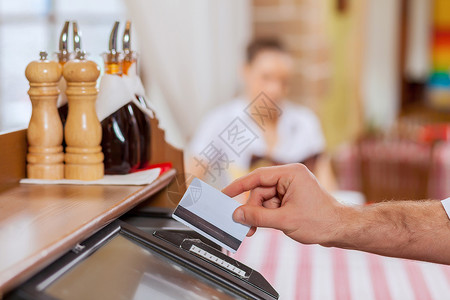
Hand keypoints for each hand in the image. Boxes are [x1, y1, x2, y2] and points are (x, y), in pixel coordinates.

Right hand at [222, 163, 343, 244]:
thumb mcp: (285, 220)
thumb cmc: (321, 221)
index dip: (239, 186)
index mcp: (291, 174)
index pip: (257, 177)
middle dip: (253, 208)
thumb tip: (238, 215)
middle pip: (260, 190)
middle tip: (245, 225)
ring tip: (257, 229)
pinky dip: (267, 215)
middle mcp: (290, 177)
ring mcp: (291, 187)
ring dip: (260, 214)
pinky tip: (267, 225)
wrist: (340, 230)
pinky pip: (272, 204)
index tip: (225, 193)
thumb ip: (258, 217)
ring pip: (264, 199)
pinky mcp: (291, 197)